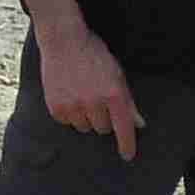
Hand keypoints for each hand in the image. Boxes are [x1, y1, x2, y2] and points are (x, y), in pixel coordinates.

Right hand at [37, 22, 139, 159]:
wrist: (63, 40)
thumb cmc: (93, 54)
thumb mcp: (117, 74)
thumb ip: (127, 101)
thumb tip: (138, 123)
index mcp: (113, 94)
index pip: (123, 128)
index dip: (127, 145)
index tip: (127, 155)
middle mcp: (94, 103)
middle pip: (103, 129)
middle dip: (103, 119)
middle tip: (97, 101)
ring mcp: (73, 105)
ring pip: (84, 127)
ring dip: (85, 118)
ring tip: (81, 96)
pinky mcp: (56, 106)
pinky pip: (67, 122)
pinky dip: (69, 114)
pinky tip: (69, 96)